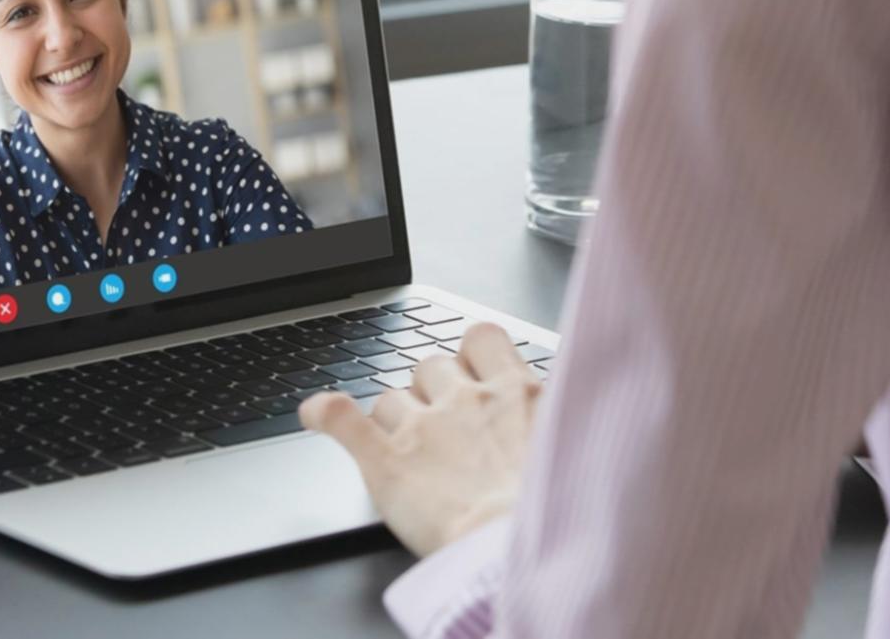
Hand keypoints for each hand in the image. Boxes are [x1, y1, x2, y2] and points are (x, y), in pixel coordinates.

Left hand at [299, 322, 542, 556]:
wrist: (518, 550)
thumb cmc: (551, 513)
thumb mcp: (574, 450)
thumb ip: (554, 421)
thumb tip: (555, 416)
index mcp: (517, 393)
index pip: (482, 338)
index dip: (471, 354)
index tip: (473, 372)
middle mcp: (466, 399)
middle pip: (431, 367)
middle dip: (432, 391)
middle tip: (446, 431)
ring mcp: (422, 427)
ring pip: (391, 397)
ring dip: (394, 418)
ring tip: (410, 453)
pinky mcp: (387, 461)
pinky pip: (341, 418)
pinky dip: (324, 414)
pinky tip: (315, 413)